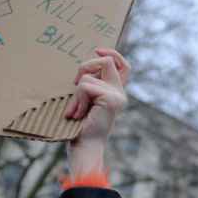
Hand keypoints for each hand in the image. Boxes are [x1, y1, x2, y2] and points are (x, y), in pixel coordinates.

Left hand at [65, 48, 129, 176]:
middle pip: (107, 60)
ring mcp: (118, 96)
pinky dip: (77, 99)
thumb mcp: (85, 99)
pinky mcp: (111, 99)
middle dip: (86, 66)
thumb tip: (83, 66)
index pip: (122, 65)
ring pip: (88, 76)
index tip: (97, 51)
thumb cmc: (81, 126)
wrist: (86, 145)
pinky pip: (85, 86)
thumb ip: (89, 84)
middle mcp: (120, 93)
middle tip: (75, 83)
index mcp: (116, 92)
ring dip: (76, 93)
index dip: (111, 53)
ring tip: (77, 110)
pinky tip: (79, 113)